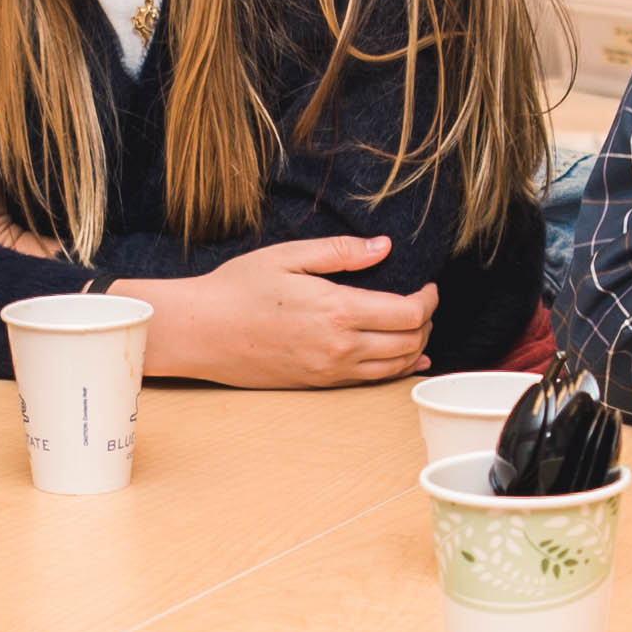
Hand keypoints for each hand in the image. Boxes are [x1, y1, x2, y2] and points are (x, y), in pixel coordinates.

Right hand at [131, 235, 432, 388]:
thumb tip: (383, 247)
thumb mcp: (289, 256)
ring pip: (394, 367)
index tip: (428, 286)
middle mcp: (340, 348)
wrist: (202, 332)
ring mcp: (329, 371)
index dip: (429, 299)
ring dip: (415, 347)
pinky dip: (394, 368)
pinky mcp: (318, 384)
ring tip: (416, 326)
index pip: (408, 313)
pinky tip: (403, 359)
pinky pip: (370, 380)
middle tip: (424, 302)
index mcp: (337, 311)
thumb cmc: (238, 290)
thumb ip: (341, 252)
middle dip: (427, 322)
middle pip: (410, 342)